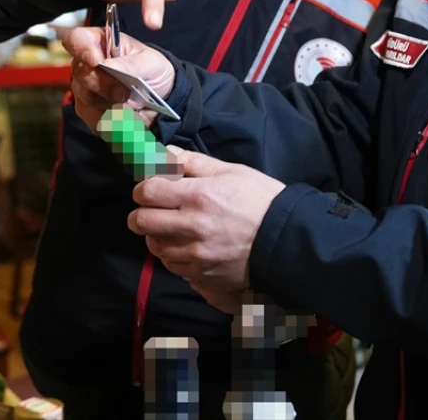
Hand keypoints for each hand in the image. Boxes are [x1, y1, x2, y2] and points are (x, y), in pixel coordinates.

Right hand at [64, 27, 175, 129]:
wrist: (161, 99)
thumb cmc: (153, 71)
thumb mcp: (150, 62)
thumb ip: (131, 63)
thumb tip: (107, 64)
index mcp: (100, 43)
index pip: (76, 39)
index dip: (81, 48)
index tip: (96, 61)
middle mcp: (86, 65)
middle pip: (80, 74)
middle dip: (106, 85)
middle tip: (125, 91)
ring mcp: (85, 89)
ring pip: (87, 99)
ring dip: (113, 104)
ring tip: (132, 103)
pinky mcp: (89, 112)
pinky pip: (95, 119)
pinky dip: (115, 120)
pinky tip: (128, 115)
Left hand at [128, 150, 285, 311]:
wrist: (286, 240)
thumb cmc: (261, 200)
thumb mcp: (232, 172)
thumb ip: (195, 162)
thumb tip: (167, 152)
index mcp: (199, 195)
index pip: (148, 191)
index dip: (142, 188)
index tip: (148, 189)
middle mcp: (192, 226)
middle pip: (142, 221)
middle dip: (141, 213)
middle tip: (151, 210)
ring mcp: (196, 254)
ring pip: (154, 246)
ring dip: (156, 236)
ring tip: (170, 229)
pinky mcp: (201, 274)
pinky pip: (172, 266)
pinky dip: (173, 255)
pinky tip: (185, 247)